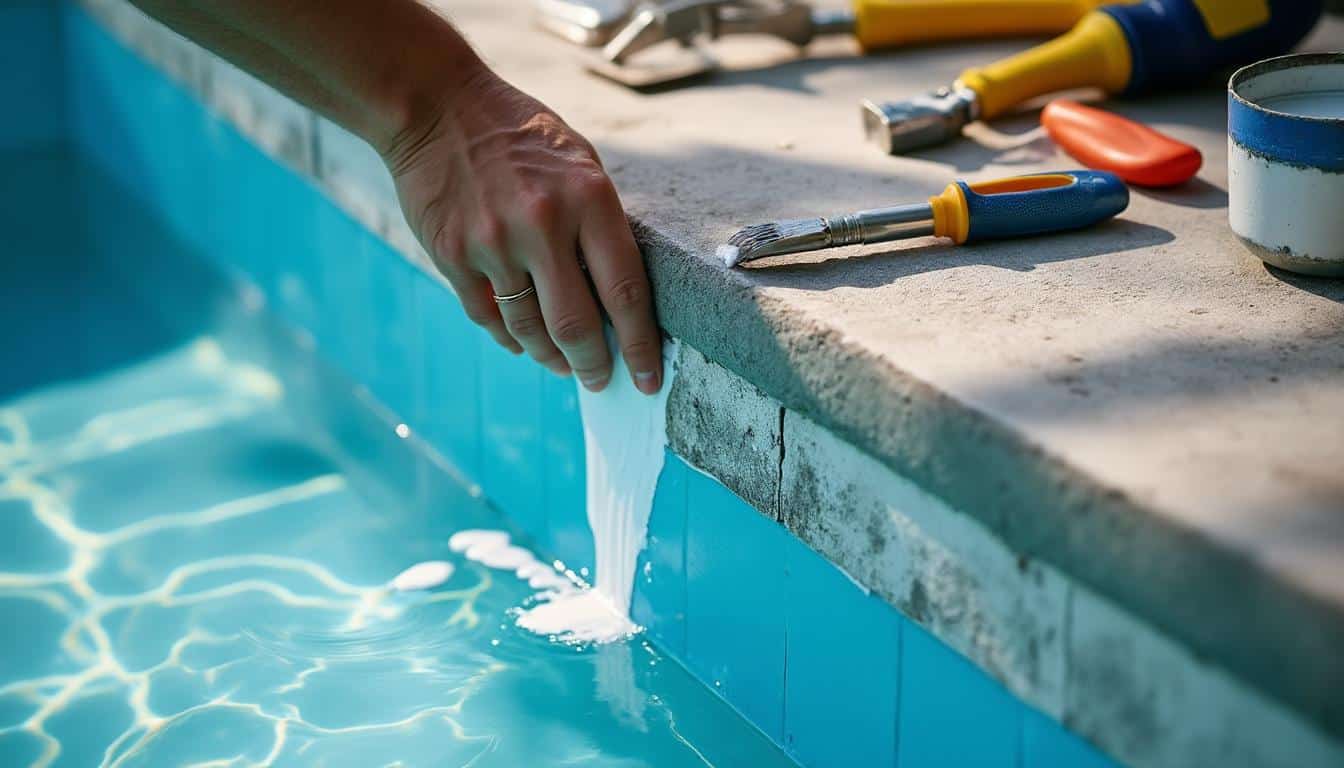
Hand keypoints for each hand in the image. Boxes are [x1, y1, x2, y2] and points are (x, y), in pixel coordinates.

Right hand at [383, 71, 662, 394]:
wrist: (438, 106)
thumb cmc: (521, 136)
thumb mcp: (580, 163)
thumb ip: (600, 225)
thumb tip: (619, 297)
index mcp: (588, 199)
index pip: (625, 292)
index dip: (641, 345)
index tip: (648, 378)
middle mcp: (543, 225)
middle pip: (577, 326)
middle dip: (594, 364)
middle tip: (599, 379)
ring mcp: (494, 244)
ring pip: (529, 330)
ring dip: (550, 357)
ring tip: (561, 364)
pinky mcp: (453, 256)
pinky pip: (488, 317)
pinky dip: (509, 338)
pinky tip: (521, 343)